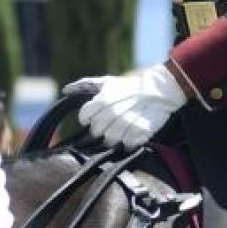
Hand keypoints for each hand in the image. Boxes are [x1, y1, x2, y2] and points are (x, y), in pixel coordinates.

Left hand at [65, 65, 186, 150]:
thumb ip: (86, 84)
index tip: (92, 118)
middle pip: (96, 131)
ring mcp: (126, 124)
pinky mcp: (139, 133)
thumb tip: (65, 90)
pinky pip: (126, 145)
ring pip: (110, 141)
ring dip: (114, 137)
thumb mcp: (108, 82)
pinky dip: (128, 142)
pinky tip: (132, 132)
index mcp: (103, 99)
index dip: (86, 119)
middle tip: (109, 124)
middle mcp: (113, 112)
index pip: (84, 116)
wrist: (160, 90)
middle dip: (100, 129)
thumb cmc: (130, 86)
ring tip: (121, 128)